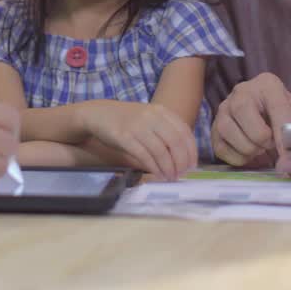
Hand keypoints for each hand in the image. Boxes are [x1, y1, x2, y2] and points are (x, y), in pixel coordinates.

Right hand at [78, 100, 196, 180]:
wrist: (98, 114)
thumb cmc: (126, 120)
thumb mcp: (149, 118)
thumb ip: (165, 130)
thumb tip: (183, 155)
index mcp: (161, 111)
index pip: (184, 132)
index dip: (191, 151)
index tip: (192, 165)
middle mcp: (151, 116)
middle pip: (175, 142)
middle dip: (181, 162)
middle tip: (181, 174)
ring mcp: (137, 126)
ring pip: (161, 151)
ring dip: (168, 168)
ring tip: (170, 178)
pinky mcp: (124, 137)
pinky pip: (144, 155)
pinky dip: (153, 168)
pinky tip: (157, 174)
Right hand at [211, 72, 290, 165]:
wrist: (271, 123)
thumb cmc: (288, 117)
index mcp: (267, 84)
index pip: (275, 105)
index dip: (281, 131)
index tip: (286, 151)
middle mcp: (241, 92)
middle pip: (242, 111)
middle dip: (260, 137)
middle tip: (270, 145)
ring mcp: (224, 110)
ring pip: (228, 130)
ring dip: (248, 148)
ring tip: (261, 150)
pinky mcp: (214, 129)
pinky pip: (220, 147)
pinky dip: (238, 158)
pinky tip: (250, 155)